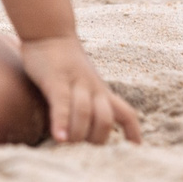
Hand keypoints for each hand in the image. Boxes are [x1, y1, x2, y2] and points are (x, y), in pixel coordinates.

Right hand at [19, 34, 142, 145]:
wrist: (48, 31)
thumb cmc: (62, 62)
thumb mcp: (82, 82)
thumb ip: (86, 103)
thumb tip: (83, 129)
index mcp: (101, 92)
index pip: (126, 114)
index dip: (133, 134)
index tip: (133, 150)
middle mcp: (93, 89)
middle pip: (106, 120)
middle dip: (94, 140)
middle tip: (79, 145)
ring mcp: (76, 84)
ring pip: (86, 113)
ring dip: (77, 134)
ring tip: (65, 143)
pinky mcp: (56, 80)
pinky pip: (63, 105)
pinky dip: (61, 123)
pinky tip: (59, 138)